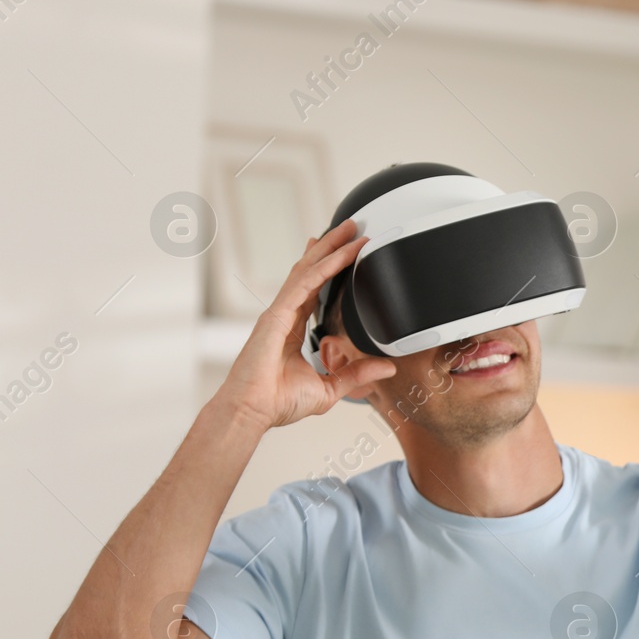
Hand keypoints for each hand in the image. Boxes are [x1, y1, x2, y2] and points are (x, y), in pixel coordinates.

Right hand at [212, 219, 396, 429]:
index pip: (315, 289)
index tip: (347, 251)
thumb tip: (386, 368)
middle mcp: (285, 315)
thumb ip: (356, 374)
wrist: (253, 411)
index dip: (331, 268)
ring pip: (308, 270)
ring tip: (348, 229)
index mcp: (292, 328)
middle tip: (351, 227)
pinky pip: (304, 285)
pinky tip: (339, 254)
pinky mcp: (276, 316)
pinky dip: (323, 268)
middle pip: (311, 271)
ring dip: (330, 248)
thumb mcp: (329, 387)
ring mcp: (279, 312)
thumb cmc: (278, 402)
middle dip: (331, 247)